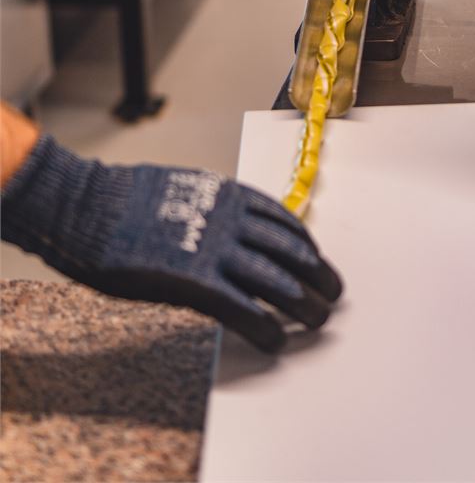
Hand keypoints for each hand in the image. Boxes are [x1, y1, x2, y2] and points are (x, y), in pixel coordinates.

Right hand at [1, 135, 342, 351]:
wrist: (89, 207)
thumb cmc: (124, 199)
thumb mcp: (181, 188)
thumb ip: (212, 206)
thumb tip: (229, 219)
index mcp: (228, 196)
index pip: (284, 222)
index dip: (306, 245)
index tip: (316, 258)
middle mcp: (231, 222)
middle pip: (292, 252)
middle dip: (318, 275)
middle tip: (332, 293)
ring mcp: (216, 252)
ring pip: (278, 282)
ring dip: (304, 304)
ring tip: (317, 320)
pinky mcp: (196, 282)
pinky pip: (244, 309)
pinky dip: (265, 327)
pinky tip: (275, 340)